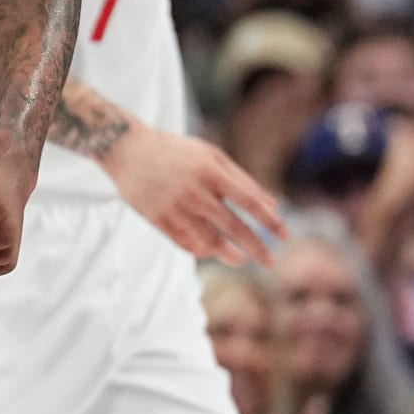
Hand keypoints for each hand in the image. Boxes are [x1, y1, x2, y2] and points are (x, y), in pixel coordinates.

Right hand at [104, 126, 284, 263]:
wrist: (128, 150)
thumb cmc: (176, 151)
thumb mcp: (211, 155)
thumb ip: (242, 179)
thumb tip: (273, 205)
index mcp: (211, 171)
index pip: (249, 201)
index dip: (269, 221)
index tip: (285, 236)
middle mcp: (195, 192)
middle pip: (233, 227)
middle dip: (256, 247)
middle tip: (271, 262)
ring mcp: (175, 208)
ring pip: (209, 242)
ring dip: (230, 255)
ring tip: (242, 260)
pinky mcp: (158, 220)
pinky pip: (186, 243)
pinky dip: (203, 250)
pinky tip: (212, 251)